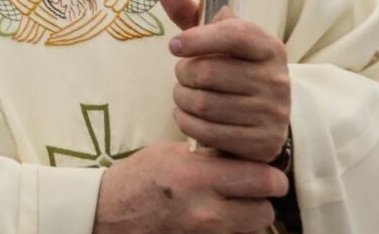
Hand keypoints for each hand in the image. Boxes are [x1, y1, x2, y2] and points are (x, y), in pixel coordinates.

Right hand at [94, 140, 286, 232]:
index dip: (269, 175)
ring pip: (253, 229)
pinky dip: (231, 230)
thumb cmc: (139, 178)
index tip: (262, 171)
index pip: (265, 180)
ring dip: (247, 218)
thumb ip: (211, 157)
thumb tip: (246, 155)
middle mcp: (207, 211)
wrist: (108, 213)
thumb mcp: (172, 154)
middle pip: (265, 211)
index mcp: (198, 177)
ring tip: (226, 205)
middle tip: (245, 190)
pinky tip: (215, 219)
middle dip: (259, 199)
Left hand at [160, 0, 291, 162]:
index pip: (234, 35)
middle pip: (208, 72)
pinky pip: (207, 132)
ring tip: (184, 94)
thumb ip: (191, 14)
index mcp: (268, 47)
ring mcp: (273, 114)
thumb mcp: (216, 40)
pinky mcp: (262, 143)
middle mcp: (277, 80)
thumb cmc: (232, 69)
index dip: (197, 38)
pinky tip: (187, 115)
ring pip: (203, 104)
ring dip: (181, 98)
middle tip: (182, 75)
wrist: (263, 118)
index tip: (174, 45)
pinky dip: (185, 122)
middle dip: (182, 73)